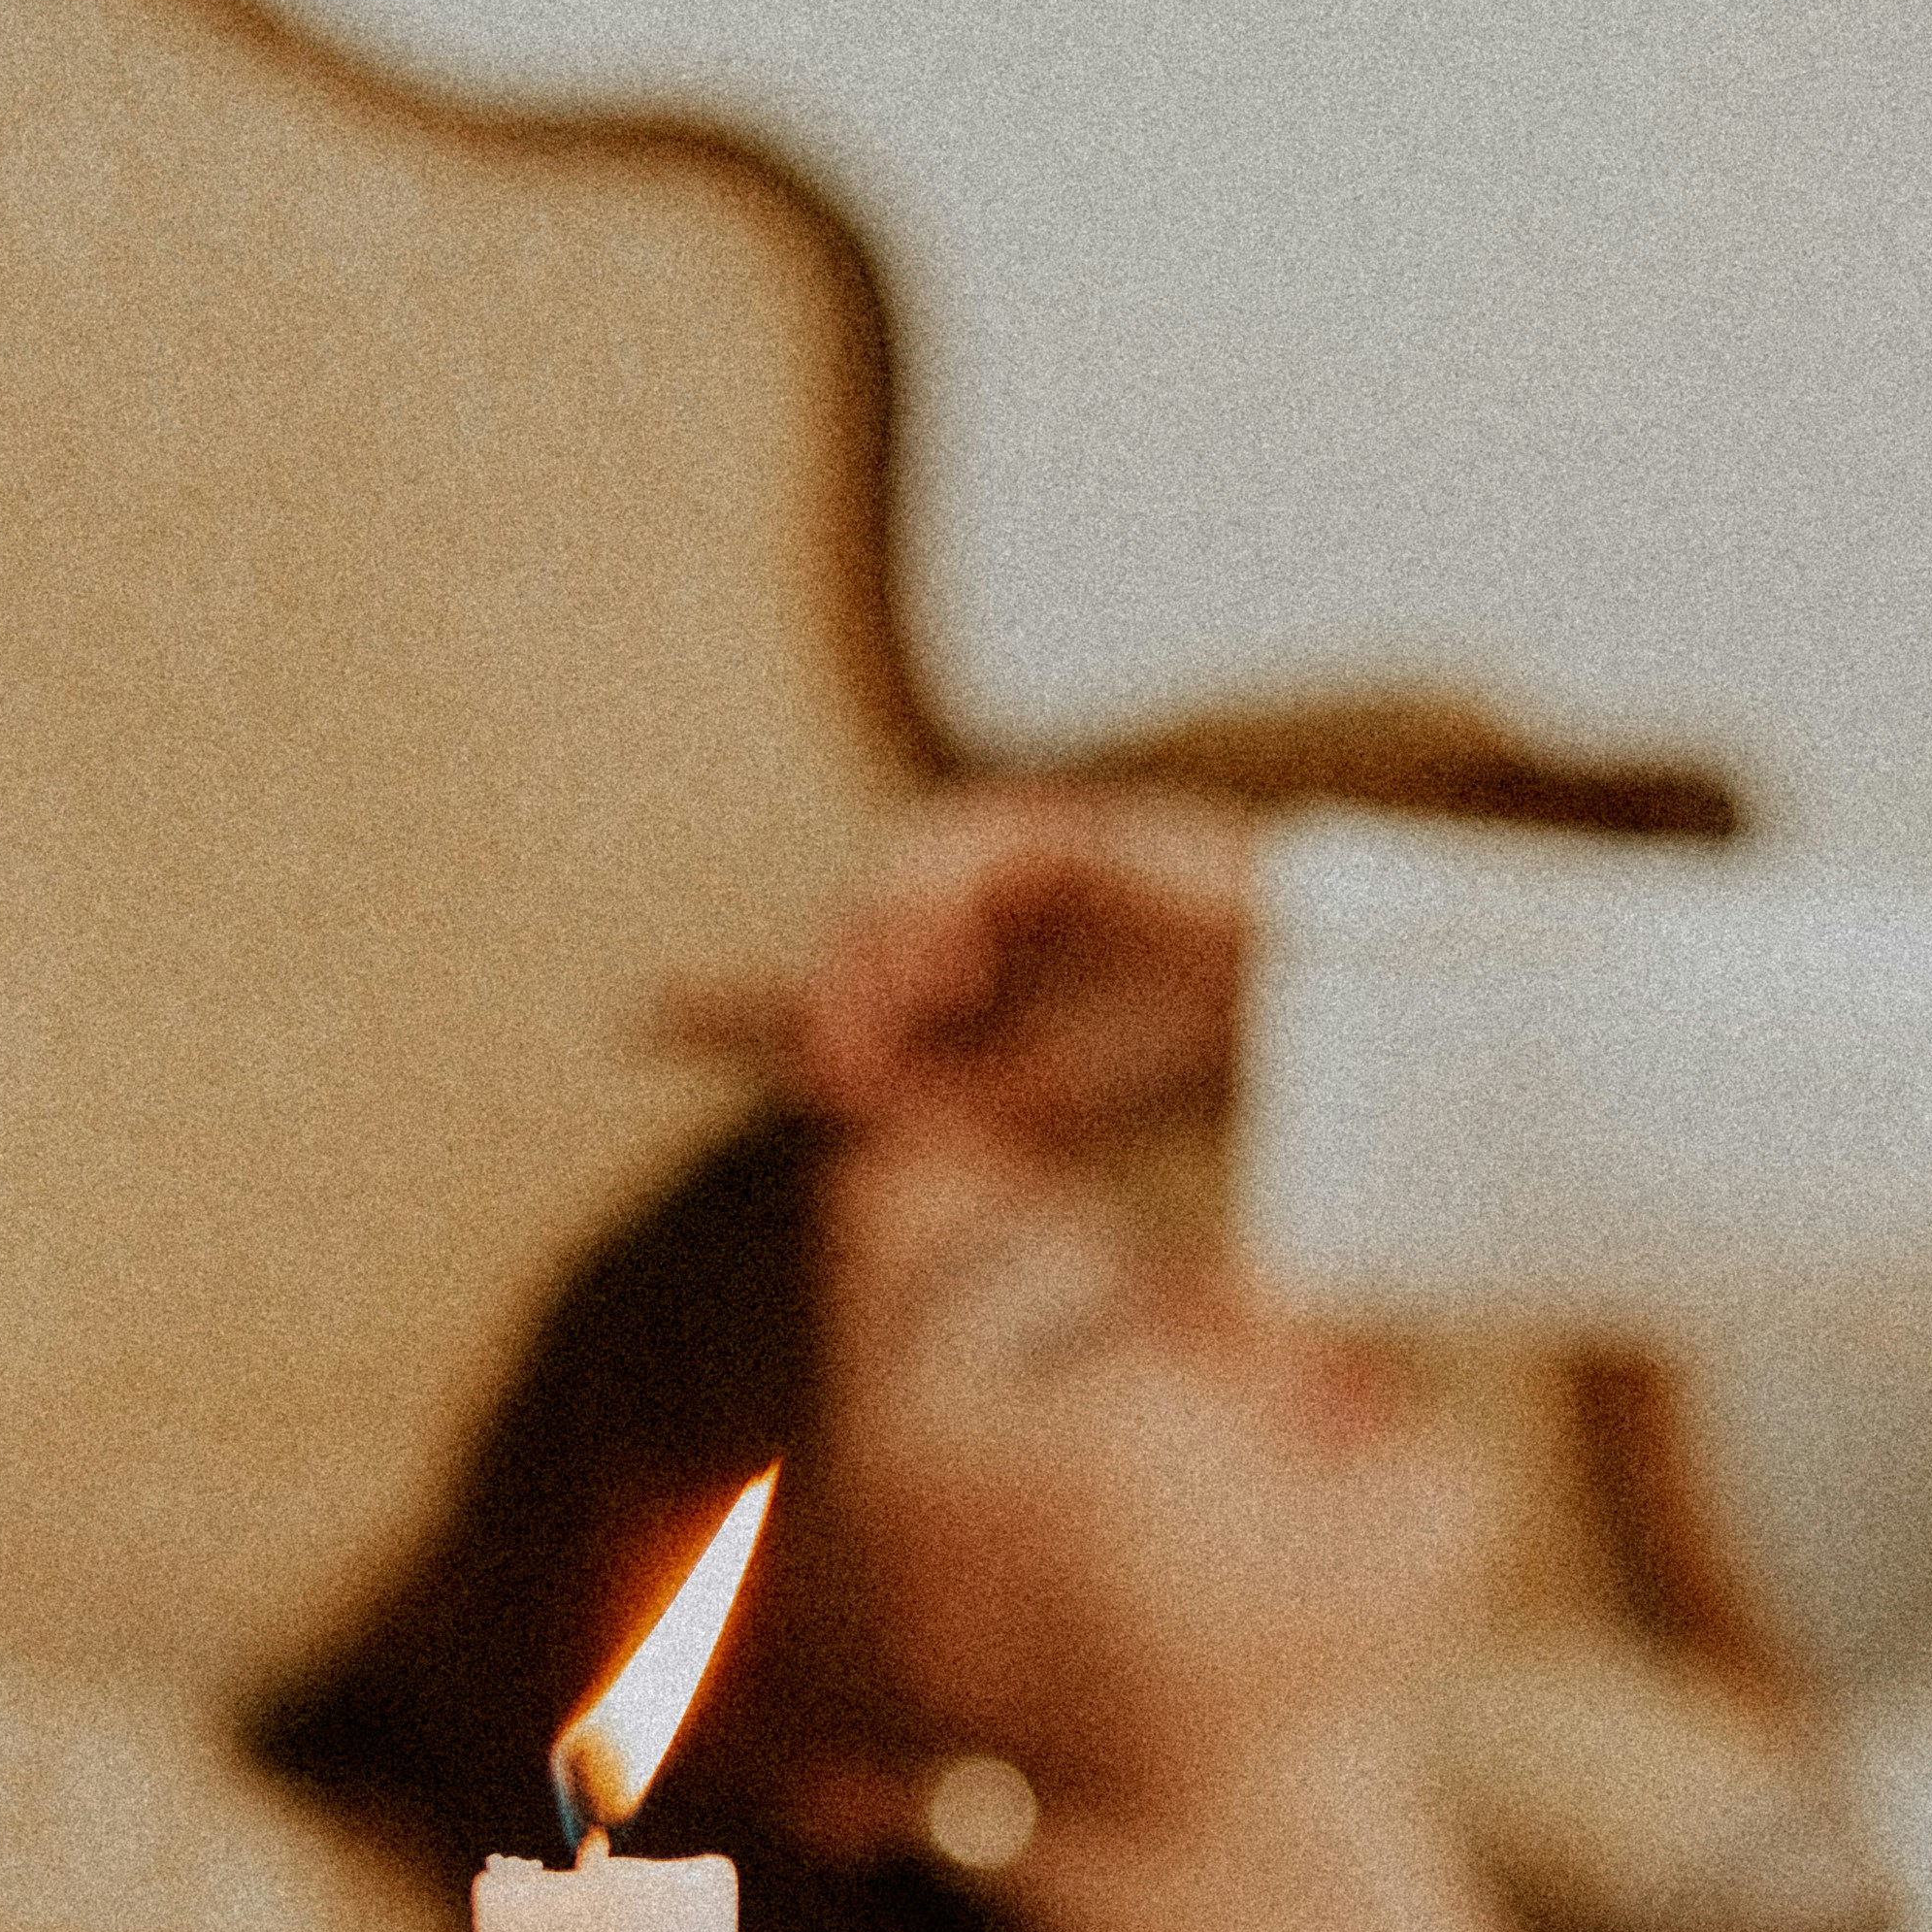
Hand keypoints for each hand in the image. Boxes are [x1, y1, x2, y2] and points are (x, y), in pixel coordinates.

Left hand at [668, 785, 1256, 1141]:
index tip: (638, 1021)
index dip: (732, 1008)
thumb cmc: (1181, 1060)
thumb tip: (833, 1086)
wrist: (1293, 1008)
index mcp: (957, 995)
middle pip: (848, 939)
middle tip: (827, 1067)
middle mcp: (965, 924)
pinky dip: (939, 903)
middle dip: (826, 1000)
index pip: (824, 990)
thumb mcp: (1037, 1104)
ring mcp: (1006, 870)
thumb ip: (937, 1096)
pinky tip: (948, 968)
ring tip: (893, 1025)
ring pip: (893, 887)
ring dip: (876, 956)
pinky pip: (963, 847)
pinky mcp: (1054, 827)